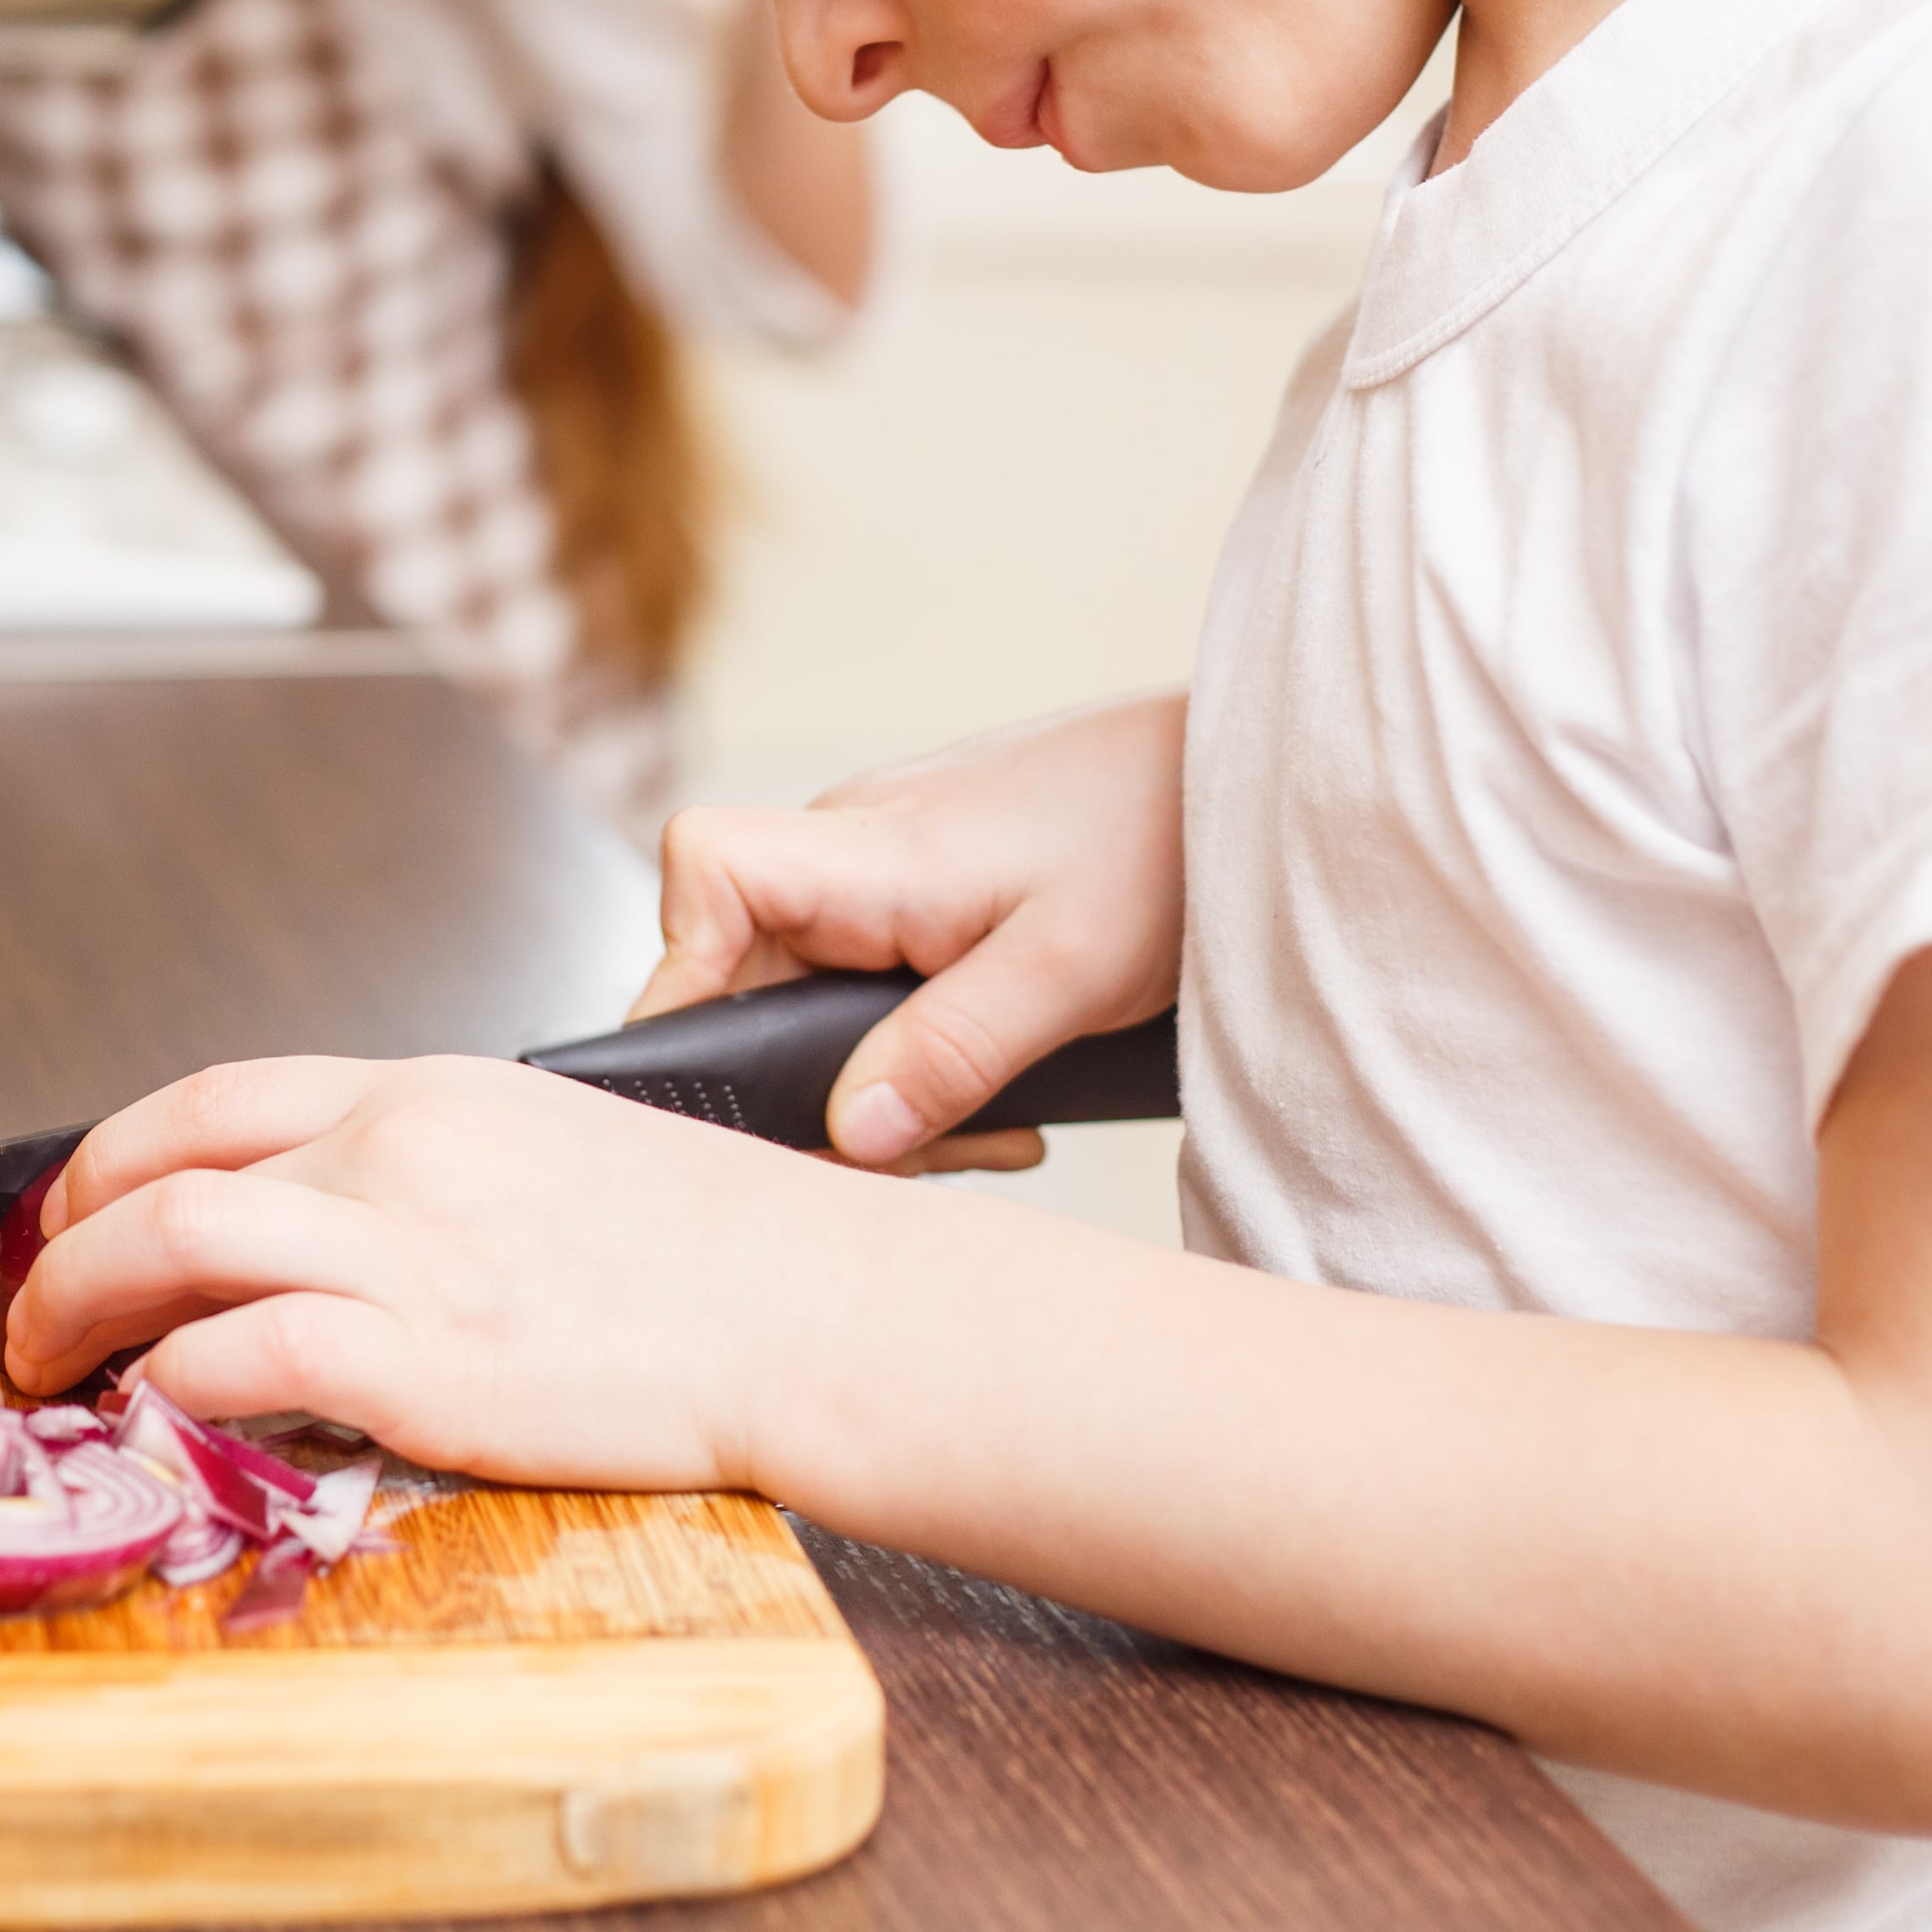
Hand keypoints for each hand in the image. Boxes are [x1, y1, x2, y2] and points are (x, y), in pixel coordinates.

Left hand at [3, 1054, 882, 1487]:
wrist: (820, 1314)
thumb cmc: (716, 1256)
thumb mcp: (551, 1159)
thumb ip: (434, 1176)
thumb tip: (338, 1230)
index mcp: (433, 1092)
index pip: (215, 1098)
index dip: (106, 1158)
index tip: (64, 1219)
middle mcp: (403, 1149)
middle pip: (164, 1166)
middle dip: (60, 1245)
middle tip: (28, 1313)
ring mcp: (414, 1250)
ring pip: (175, 1242)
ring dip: (81, 1312)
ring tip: (54, 1375)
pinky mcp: (432, 1363)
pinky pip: (247, 1359)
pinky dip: (173, 1388)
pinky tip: (156, 1423)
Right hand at [646, 691, 1186, 1168]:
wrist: (1247, 781)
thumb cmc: (1165, 841)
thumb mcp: (1070, 970)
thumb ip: (952, 1052)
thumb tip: (847, 1135)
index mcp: (868, 848)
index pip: (703, 868)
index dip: (684, 970)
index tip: (740, 1074)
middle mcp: (853, 848)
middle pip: (747, 975)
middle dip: (811, 1088)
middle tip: (924, 1150)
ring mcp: (885, 870)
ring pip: (809, 997)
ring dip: (878, 1086)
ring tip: (988, 1127)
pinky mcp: (923, 894)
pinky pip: (867, 986)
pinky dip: (913, 1055)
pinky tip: (993, 1093)